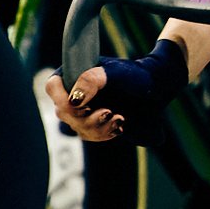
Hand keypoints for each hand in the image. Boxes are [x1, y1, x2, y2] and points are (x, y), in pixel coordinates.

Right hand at [44, 40, 188, 143]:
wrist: (156, 90)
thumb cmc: (136, 76)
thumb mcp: (116, 73)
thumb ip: (92, 80)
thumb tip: (73, 100)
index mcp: (72, 74)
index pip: (52, 88)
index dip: (63, 99)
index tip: (85, 105)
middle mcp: (73, 93)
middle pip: (64, 112)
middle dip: (85, 117)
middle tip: (108, 112)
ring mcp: (82, 110)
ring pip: (76, 127)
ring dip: (98, 127)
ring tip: (119, 119)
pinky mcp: (93, 124)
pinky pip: (89, 135)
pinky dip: (104, 133)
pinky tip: (119, 126)